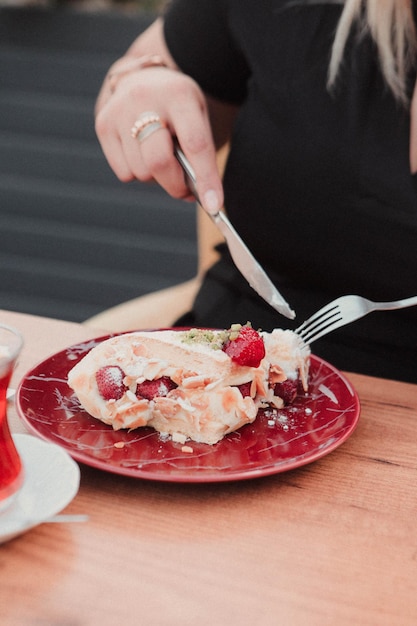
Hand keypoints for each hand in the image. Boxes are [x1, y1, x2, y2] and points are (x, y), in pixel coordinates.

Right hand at [95, 62, 222, 213]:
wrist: (143, 77)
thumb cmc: (177, 108)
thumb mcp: (197, 117)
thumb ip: (200, 154)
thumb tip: (202, 199)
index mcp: (179, 95)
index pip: (195, 144)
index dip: (206, 178)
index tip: (214, 205)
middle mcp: (145, 98)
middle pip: (159, 162)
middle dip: (175, 185)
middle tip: (184, 188)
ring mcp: (119, 111)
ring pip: (141, 173)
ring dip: (155, 176)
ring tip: (160, 155)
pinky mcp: (103, 125)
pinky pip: (124, 173)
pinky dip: (137, 172)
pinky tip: (141, 152)